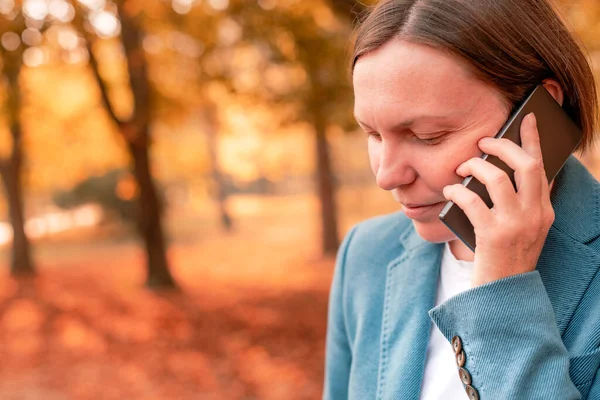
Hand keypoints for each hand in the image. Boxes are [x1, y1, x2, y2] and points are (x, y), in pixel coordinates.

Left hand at [442, 113, 554, 286]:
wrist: (503, 294)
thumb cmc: (505, 256)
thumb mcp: (523, 229)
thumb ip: (520, 202)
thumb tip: (502, 168)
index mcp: (544, 210)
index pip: (543, 167)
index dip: (534, 140)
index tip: (527, 119)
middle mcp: (535, 215)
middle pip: (525, 165)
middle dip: (502, 146)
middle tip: (483, 142)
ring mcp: (516, 226)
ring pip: (498, 178)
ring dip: (475, 167)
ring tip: (461, 168)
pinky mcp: (492, 236)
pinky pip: (472, 201)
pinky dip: (457, 191)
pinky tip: (449, 191)